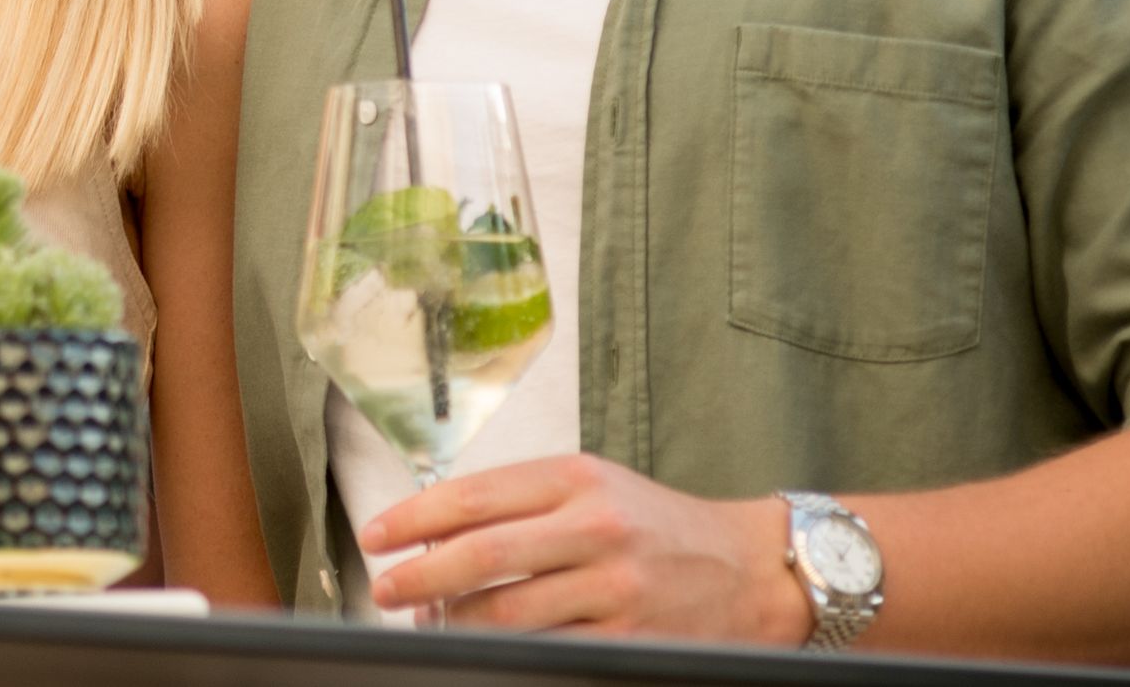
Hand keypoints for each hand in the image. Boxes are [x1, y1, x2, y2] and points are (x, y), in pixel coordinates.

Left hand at [363, 454, 805, 643]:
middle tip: (386, 588)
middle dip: (420, 575)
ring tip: (425, 622)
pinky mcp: (630, 640)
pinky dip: (507, 652)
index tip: (377, 535)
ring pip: (509, 613)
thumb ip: (523, 501)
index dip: (414, 518)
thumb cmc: (659, 524)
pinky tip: (481, 648)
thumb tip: (437, 530)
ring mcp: (615, 588)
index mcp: (578, 478)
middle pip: (484, 554)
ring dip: (454, 622)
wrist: (752, 568)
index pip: (475, 495)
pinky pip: (550, 650)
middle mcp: (596, 527)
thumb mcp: (595, 485)